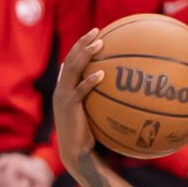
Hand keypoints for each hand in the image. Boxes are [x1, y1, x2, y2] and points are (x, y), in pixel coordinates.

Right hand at [53, 28, 104, 177]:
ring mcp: (63, 97)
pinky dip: (89, 81)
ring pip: (73, 69)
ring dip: (85, 55)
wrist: (77, 154)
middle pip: (71, 59)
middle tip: (98, 32)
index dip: (82, 46)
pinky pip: (80, 91)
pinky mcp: (68, 108)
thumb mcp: (95, 115)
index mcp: (66, 88)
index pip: (73, 61)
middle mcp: (62, 89)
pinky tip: (101, 74)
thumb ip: (103, 100)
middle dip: (83, 44)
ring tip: (98, 44)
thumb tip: (125, 93)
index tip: (97, 34)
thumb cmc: (90, 137)